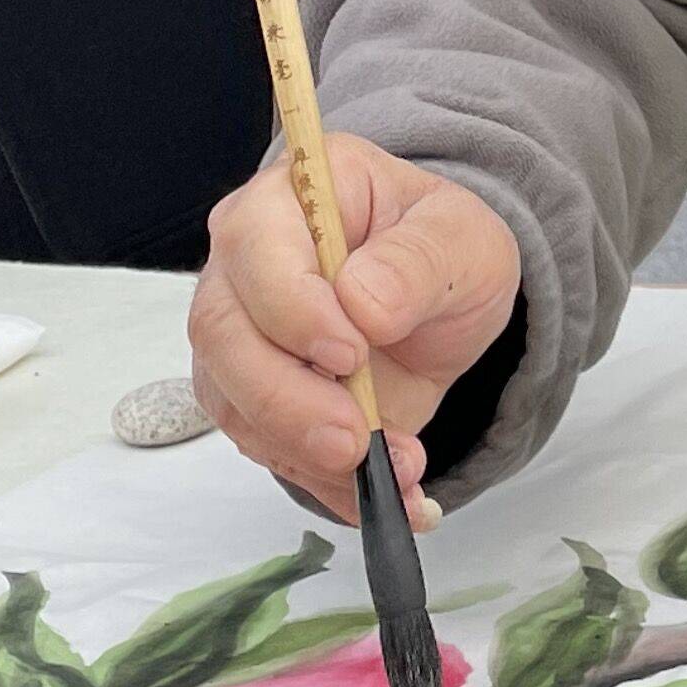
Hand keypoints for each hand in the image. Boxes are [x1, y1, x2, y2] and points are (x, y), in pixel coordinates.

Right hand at [188, 131, 521, 526]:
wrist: (441, 301)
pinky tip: (379, 490)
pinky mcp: (249, 393)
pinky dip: (320, 479)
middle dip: (286, 399)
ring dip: (305, 450)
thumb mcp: (463, 240)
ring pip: (231, 398)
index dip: (291, 307)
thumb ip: (418, 261)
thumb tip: (361, 301)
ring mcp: (239, 329)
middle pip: (223, 332)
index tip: (351, 353)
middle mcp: (246, 259)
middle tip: (355, 441)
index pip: (255, 245)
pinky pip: (263, 444)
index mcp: (294, 196)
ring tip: (391, 470)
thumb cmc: (442, 249)